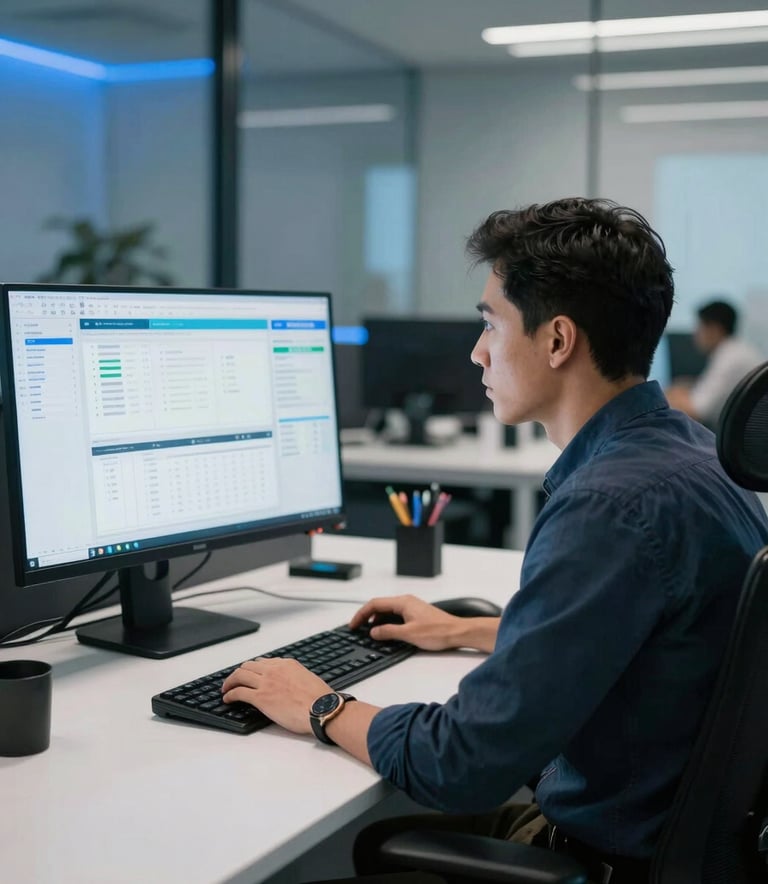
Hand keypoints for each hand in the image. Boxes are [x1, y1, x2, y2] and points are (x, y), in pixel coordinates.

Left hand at [221, 658, 330, 734]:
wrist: (321, 709)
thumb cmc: (320, 700)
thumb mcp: (307, 679)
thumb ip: (295, 677)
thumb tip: (290, 684)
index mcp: (287, 664)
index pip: (264, 662)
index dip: (254, 669)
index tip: (250, 674)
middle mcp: (274, 669)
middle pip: (248, 666)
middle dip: (239, 673)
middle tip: (234, 680)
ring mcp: (266, 682)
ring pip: (240, 675)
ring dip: (230, 681)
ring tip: (226, 689)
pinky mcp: (261, 698)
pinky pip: (239, 692)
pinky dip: (230, 694)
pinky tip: (228, 699)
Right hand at [349, 594, 464, 650]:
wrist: (458, 632)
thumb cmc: (439, 631)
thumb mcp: (409, 634)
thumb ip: (388, 632)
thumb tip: (373, 632)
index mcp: (403, 602)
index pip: (375, 604)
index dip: (361, 614)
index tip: (353, 624)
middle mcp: (406, 601)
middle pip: (380, 606)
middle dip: (367, 617)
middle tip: (357, 628)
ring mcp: (412, 607)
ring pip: (388, 611)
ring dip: (377, 620)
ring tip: (369, 632)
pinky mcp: (416, 614)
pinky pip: (396, 615)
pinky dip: (387, 622)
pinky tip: (386, 632)